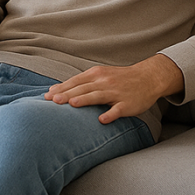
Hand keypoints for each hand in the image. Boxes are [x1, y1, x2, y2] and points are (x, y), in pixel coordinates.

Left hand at [44, 54, 183, 124]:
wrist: (148, 78)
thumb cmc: (119, 79)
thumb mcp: (100, 75)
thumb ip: (80, 83)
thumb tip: (56, 90)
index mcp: (96, 74)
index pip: (75, 81)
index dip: (61, 89)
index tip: (47, 96)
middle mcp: (104, 82)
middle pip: (83, 88)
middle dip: (67, 94)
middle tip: (52, 101)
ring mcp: (116, 92)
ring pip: (97, 96)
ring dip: (84, 100)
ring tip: (71, 105)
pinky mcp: (127, 103)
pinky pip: (117, 109)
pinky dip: (110, 114)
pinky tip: (102, 120)